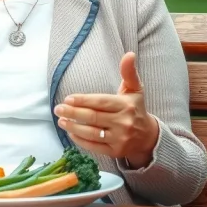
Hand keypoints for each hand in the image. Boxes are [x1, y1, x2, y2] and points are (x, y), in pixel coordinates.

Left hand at [54, 52, 159, 167]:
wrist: (148, 137)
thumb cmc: (136, 109)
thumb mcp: (134, 89)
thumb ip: (128, 72)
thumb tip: (129, 54)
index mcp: (126, 105)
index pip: (100, 102)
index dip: (83, 101)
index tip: (68, 98)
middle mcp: (124, 122)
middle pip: (93, 117)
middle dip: (73, 113)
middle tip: (58, 109)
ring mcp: (120, 139)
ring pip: (92, 133)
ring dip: (73, 127)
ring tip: (61, 121)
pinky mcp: (115, 152)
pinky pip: (94, 146)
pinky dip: (80, 140)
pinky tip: (70, 133)